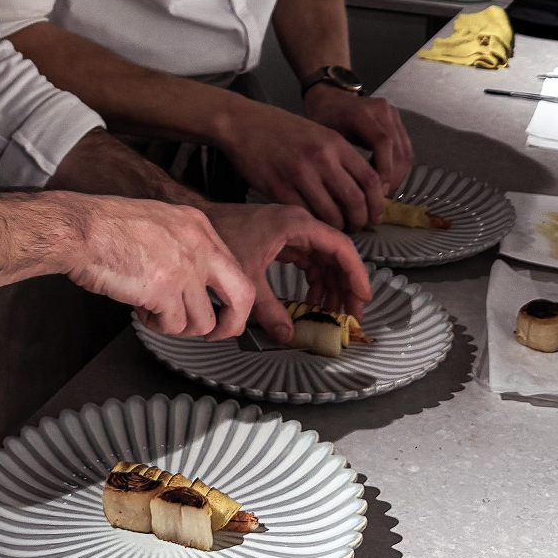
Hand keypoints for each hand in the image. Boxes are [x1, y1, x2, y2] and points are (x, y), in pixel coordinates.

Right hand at [59, 195, 255, 340]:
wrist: (80, 229)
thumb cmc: (104, 226)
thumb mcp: (157, 222)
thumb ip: (180, 246)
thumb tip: (189, 282)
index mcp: (197, 226)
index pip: (233, 269)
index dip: (227, 298)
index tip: (219, 310)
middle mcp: (198, 246)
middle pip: (241, 296)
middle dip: (231, 324)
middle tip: (216, 334)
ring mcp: (184, 269)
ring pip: (202, 321)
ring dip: (178, 326)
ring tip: (156, 313)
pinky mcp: (164, 291)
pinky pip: (172, 325)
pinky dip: (156, 324)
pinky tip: (140, 309)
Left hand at [204, 202, 370, 343]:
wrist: (195, 222)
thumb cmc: (219, 236)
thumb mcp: (246, 278)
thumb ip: (268, 310)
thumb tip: (287, 335)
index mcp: (297, 224)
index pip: (341, 248)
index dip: (356, 274)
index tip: (362, 298)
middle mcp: (299, 224)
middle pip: (336, 255)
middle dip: (346, 285)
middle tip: (351, 314)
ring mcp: (291, 230)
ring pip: (323, 259)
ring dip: (331, 285)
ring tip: (333, 313)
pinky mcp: (281, 239)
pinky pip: (308, 260)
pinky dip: (314, 280)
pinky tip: (313, 301)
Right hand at [219, 98, 383, 231]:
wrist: (243, 123)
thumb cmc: (280, 129)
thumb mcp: (318, 133)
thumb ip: (338, 157)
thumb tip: (359, 189)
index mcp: (335, 143)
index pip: (370, 179)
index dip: (377, 203)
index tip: (375, 215)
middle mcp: (321, 158)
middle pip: (355, 200)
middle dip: (360, 220)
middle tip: (357, 227)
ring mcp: (299, 173)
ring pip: (331, 212)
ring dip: (337, 227)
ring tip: (335, 229)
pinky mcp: (278, 187)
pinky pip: (304, 213)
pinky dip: (313, 223)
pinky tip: (314, 224)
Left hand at [302, 84, 412, 196]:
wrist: (330, 96)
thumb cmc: (322, 117)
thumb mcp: (322, 136)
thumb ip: (335, 159)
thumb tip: (343, 194)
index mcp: (361, 113)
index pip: (382, 143)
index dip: (383, 169)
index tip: (377, 192)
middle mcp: (382, 111)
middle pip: (398, 150)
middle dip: (392, 178)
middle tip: (379, 199)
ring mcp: (392, 114)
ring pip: (405, 152)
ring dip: (397, 176)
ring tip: (383, 193)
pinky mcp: (397, 121)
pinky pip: (404, 149)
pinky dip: (398, 168)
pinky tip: (385, 181)